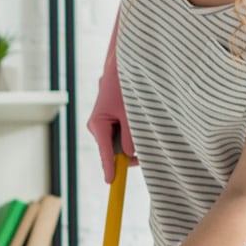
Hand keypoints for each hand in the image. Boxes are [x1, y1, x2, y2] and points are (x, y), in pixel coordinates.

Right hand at [86, 11, 138, 182]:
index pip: (106, 153)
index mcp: (98, 124)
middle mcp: (98, 126)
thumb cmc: (125, 84)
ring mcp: (104, 124)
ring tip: (144, 124)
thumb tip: (132, 156)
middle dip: (130, 154)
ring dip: (134, 140)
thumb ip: (132, 136)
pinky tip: (138, 121)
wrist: (123, 63)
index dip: (110, 169)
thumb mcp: (132, 112)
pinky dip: (132, 133)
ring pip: (120, 143)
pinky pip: (121, 135)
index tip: (112, 183)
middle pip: (114, 151)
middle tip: (147, 149)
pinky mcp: (110, 120)